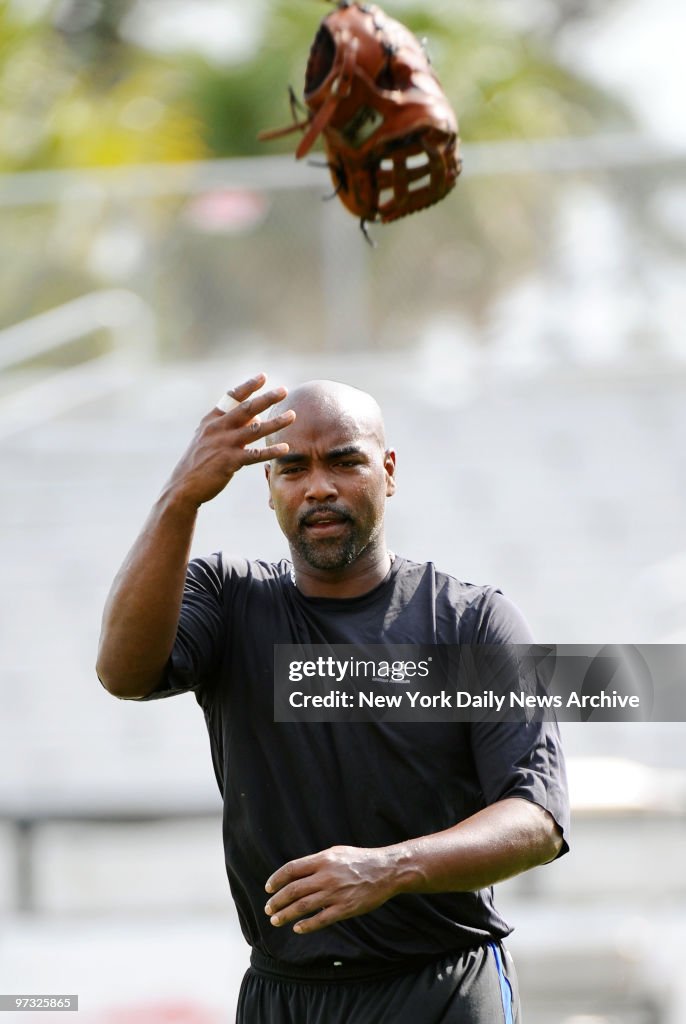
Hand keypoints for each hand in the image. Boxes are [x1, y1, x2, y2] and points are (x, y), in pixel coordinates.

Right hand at [165, 373, 294, 508]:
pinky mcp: (229, 462)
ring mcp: (224, 444)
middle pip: (247, 408)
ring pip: (255, 429)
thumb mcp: (207, 438)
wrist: (183, 485)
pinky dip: (271, 451)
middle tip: (284, 390)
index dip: (248, 386)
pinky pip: (255, 454)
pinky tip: (285, 448)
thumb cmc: (198, 462)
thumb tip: (253, 416)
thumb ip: (227, 426)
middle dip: (267, 398)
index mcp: (212, 420)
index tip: (263, 376)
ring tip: (292, 415)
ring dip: (275, 422)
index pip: (231, 397)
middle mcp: (218, 428)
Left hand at [264, 845, 396, 934]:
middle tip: (268, 909)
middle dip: (277, 901)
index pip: (291, 869)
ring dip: (286, 914)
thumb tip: (297, 873)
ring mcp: (335, 893)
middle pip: (293, 890)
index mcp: (323, 859)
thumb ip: (317, 862)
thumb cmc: (360, 860)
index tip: (268, 889)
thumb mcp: (336, 853)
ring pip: (303, 906)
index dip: (277, 879)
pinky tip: (297, 928)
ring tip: (276, 920)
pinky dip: (306, 925)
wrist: (386, 870)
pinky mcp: (345, 908)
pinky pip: (321, 919)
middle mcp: (326, 876)